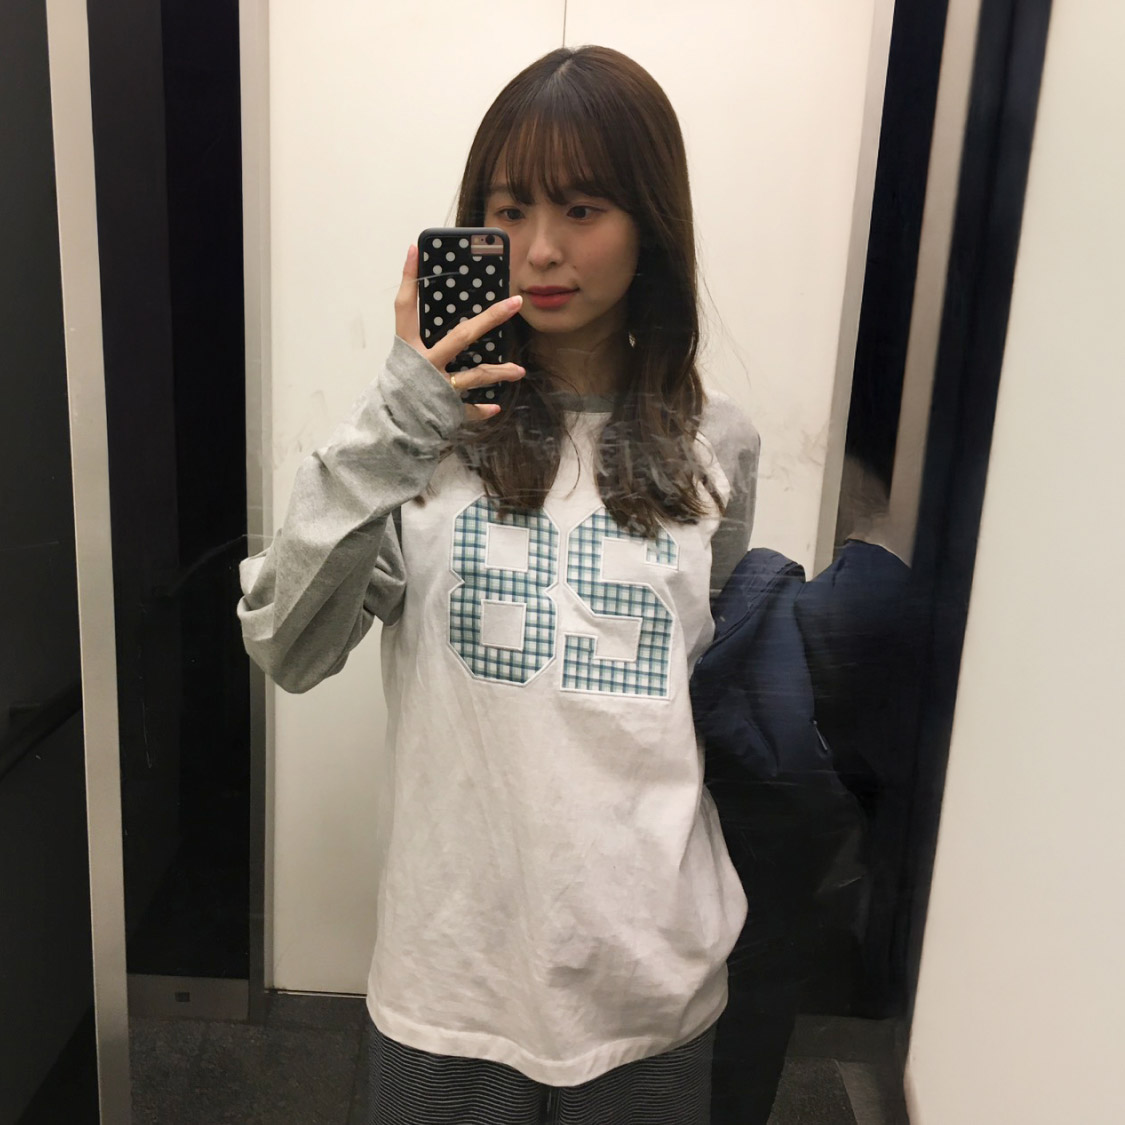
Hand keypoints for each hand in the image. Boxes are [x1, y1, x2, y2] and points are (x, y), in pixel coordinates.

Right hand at [394, 244, 525, 421]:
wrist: (387, 431)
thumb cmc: (394, 392)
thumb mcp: (400, 361)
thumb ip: (418, 340)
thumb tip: (442, 323)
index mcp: (407, 348)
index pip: (406, 306)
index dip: (409, 278)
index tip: (415, 249)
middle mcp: (425, 363)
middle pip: (461, 336)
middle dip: (490, 319)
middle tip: (514, 303)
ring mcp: (437, 386)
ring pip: (475, 375)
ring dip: (498, 372)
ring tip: (519, 371)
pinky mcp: (445, 408)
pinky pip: (468, 409)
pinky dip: (481, 410)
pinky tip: (495, 406)